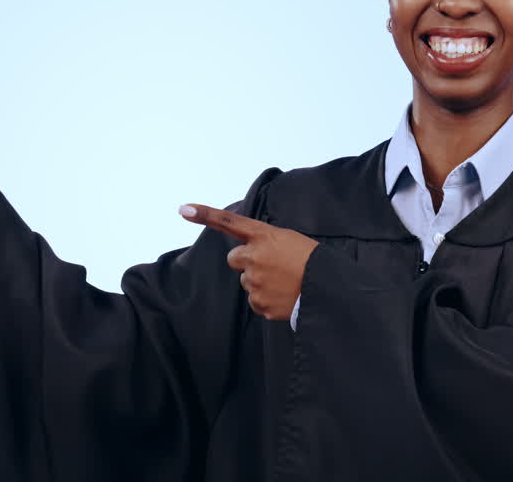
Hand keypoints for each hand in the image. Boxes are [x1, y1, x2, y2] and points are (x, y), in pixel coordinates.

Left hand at [178, 203, 318, 320]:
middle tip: (272, 266)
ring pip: (246, 281)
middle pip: (234, 258)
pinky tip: (284, 296)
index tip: (183, 208)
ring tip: (284, 282)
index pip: (230, 222)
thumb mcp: (291, 240)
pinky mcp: (258, 303)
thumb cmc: (314, 262)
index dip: (205, 214)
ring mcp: (254, 281)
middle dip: (247, 261)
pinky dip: (266, 300)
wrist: (330, 291)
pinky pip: (254, 301)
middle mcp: (254, 256)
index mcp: (264, 236)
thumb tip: (250, 254)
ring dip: (260, 281)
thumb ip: (266, 243)